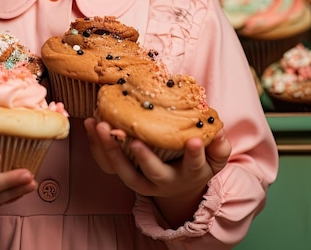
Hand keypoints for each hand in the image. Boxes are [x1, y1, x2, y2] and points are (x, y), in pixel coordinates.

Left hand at [84, 118, 230, 225]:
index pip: (194, 165)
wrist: (178, 186)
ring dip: (111, 150)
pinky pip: (107, 163)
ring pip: (124, 171)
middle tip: (135, 141)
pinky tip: (91, 124)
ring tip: (101, 127)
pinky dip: (96, 146)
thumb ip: (218, 147)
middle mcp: (164, 181)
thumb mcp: (213, 159)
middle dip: (145, 157)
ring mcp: (142, 180)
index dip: (194, 155)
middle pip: (153, 173)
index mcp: (189, 174)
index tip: (193, 142)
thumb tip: (219, 133)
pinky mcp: (125, 173)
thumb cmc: (196, 163)